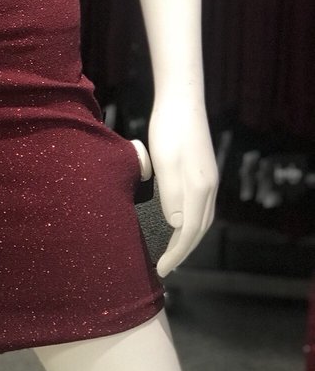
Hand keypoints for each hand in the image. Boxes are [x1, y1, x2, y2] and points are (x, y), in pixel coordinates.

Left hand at [148, 99, 217, 277]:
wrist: (182, 101)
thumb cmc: (169, 130)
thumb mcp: (166, 163)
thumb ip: (172, 195)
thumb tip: (178, 226)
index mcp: (200, 188)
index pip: (190, 231)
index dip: (177, 253)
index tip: (162, 269)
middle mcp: (209, 187)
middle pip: (199, 229)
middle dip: (183, 250)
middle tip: (165, 266)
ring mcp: (208, 179)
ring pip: (202, 219)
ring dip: (188, 237)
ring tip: (171, 250)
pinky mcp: (203, 172)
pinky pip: (199, 207)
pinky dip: (189, 221)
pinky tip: (177, 221)